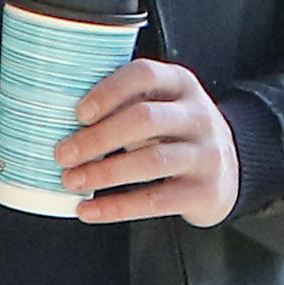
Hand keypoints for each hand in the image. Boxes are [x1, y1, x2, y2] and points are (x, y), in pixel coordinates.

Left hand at [56, 59, 240, 227]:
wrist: (227, 172)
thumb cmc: (173, 133)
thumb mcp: (160, 106)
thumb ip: (124, 105)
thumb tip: (56, 119)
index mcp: (180, 84)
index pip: (144, 75)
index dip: (109, 92)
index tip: (78, 114)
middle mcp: (199, 115)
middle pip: (145, 119)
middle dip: (98, 138)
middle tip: (62, 154)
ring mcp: (207, 153)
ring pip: (151, 160)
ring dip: (104, 172)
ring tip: (71, 180)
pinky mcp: (205, 191)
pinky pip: (156, 200)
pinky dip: (116, 207)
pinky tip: (87, 209)